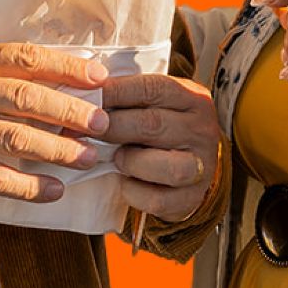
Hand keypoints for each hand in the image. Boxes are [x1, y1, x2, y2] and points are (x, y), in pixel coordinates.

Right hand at [0, 42, 110, 201]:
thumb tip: (63, 81)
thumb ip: (1, 72)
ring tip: (87, 158)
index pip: (26, 57)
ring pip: (14, 138)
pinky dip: (27, 186)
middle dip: (70, 112)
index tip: (100, 79)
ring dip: (57, 150)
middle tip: (102, 124)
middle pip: (25, 98)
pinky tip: (53, 190)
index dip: (67, 68)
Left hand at [99, 68, 222, 220]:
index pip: (152, 88)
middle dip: (115, 127)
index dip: (117, 91)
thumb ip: (129, 97)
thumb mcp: (156, 104)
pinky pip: (158, 199)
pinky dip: (134, 192)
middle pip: (154, 124)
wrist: (191, 168)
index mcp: (194, 98)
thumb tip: (84, 91)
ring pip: (166, 166)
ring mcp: (202, 167)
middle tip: (90, 130)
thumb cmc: (162, 130)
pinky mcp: (191, 197)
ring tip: (117, 158)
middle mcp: (203, 131)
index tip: (89, 94)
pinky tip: (125, 182)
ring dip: (131, 161)